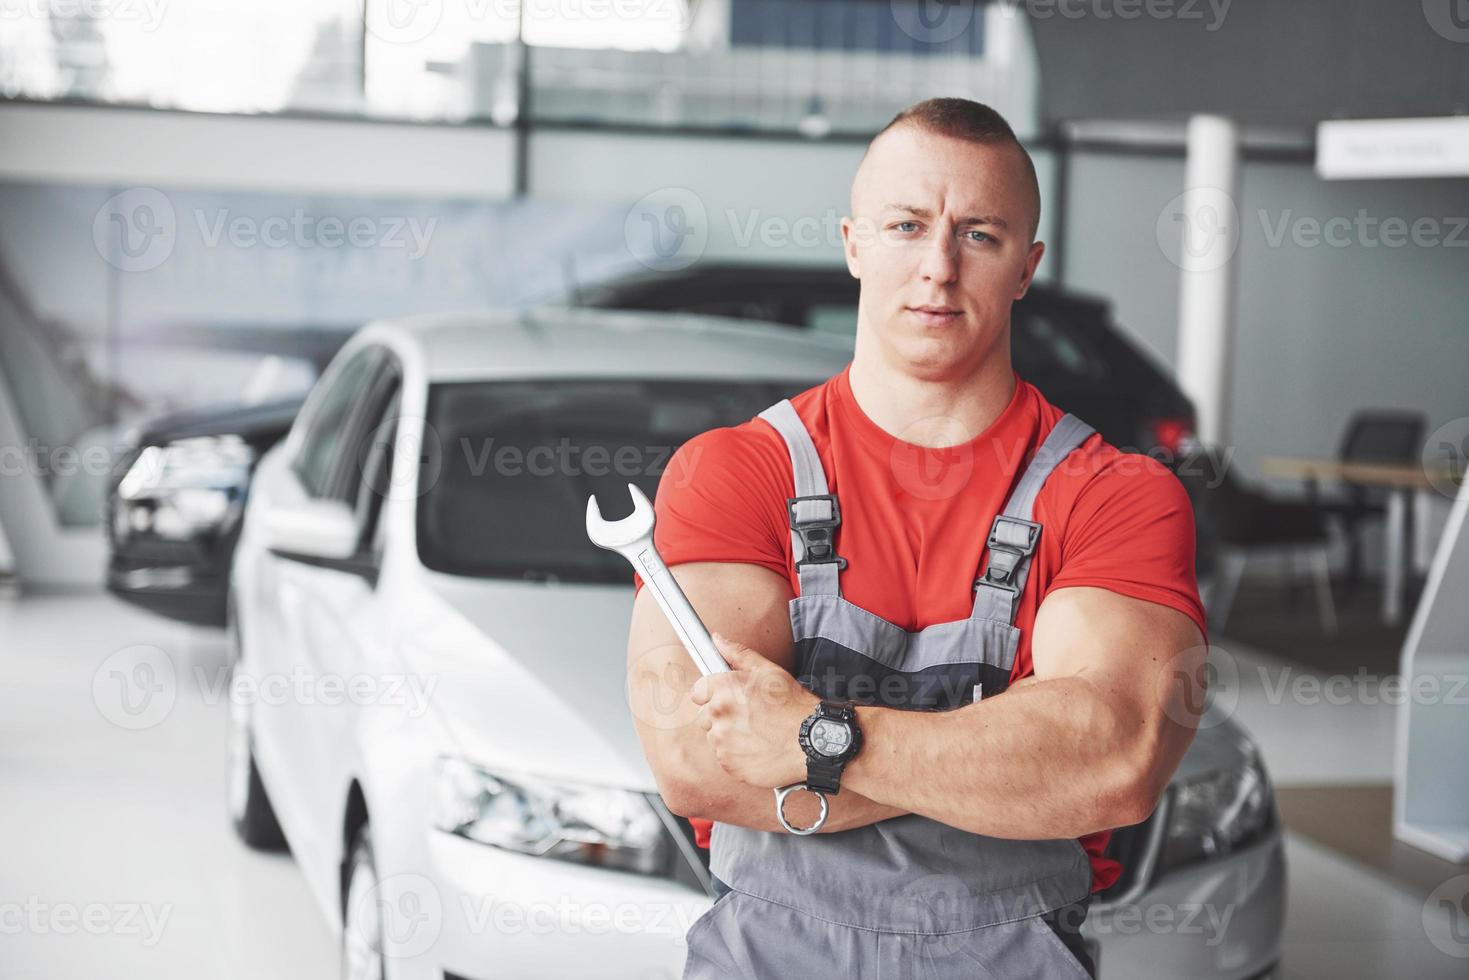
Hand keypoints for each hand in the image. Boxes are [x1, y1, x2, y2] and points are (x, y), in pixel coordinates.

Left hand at [689, 633, 817, 788]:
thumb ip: (738, 654)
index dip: (711, 694)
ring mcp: (722, 741)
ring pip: (715, 738)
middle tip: (748, 717)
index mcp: (725, 688)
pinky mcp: (728, 764)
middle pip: (704, 716)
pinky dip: (736, 755)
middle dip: (721, 716)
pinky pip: (724, 757)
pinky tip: (757, 748)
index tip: (727, 699)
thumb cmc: (794, 705)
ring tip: (757, 734)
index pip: (697, 691)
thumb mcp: (769, 671)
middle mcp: (719, 714)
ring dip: (729, 736)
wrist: (813, 742)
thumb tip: (717, 639)